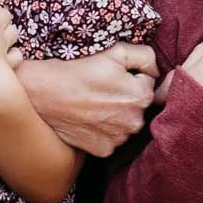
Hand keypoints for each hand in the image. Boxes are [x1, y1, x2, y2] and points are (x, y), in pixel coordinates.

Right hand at [16, 46, 156, 156]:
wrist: (46, 94)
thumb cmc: (80, 70)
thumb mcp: (116, 52)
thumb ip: (146, 56)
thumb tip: (156, 72)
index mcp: (142, 96)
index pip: (148, 83)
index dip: (130, 76)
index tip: (112, 76)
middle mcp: (136, 121)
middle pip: (138, 105)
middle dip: (126, 96)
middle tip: (102, 89)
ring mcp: (119, 138)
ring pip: (125, 123)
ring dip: (116, 115)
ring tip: (94, 104)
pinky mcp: (104, 150)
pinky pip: (112, 138)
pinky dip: (103, 130)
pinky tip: (89, 119)